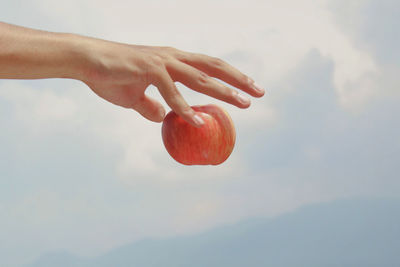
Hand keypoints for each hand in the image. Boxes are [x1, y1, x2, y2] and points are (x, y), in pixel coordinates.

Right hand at [79, 37, 264, 126]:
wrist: (86, 60)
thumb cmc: (110, 75)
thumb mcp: (135, 97)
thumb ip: (150, 106)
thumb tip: (162, 118)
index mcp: (172, 61)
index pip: (208, 66)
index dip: (229, 76)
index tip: (247, 89)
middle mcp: (173, 57)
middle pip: (213, 66)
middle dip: (239, 80)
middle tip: (260, 93)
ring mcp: (162, 62)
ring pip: (200, 77)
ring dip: (223, 91)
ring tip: (244, 104)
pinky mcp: (148, 69)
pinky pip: (171, 92)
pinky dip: (184, 107)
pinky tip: (196, 121)